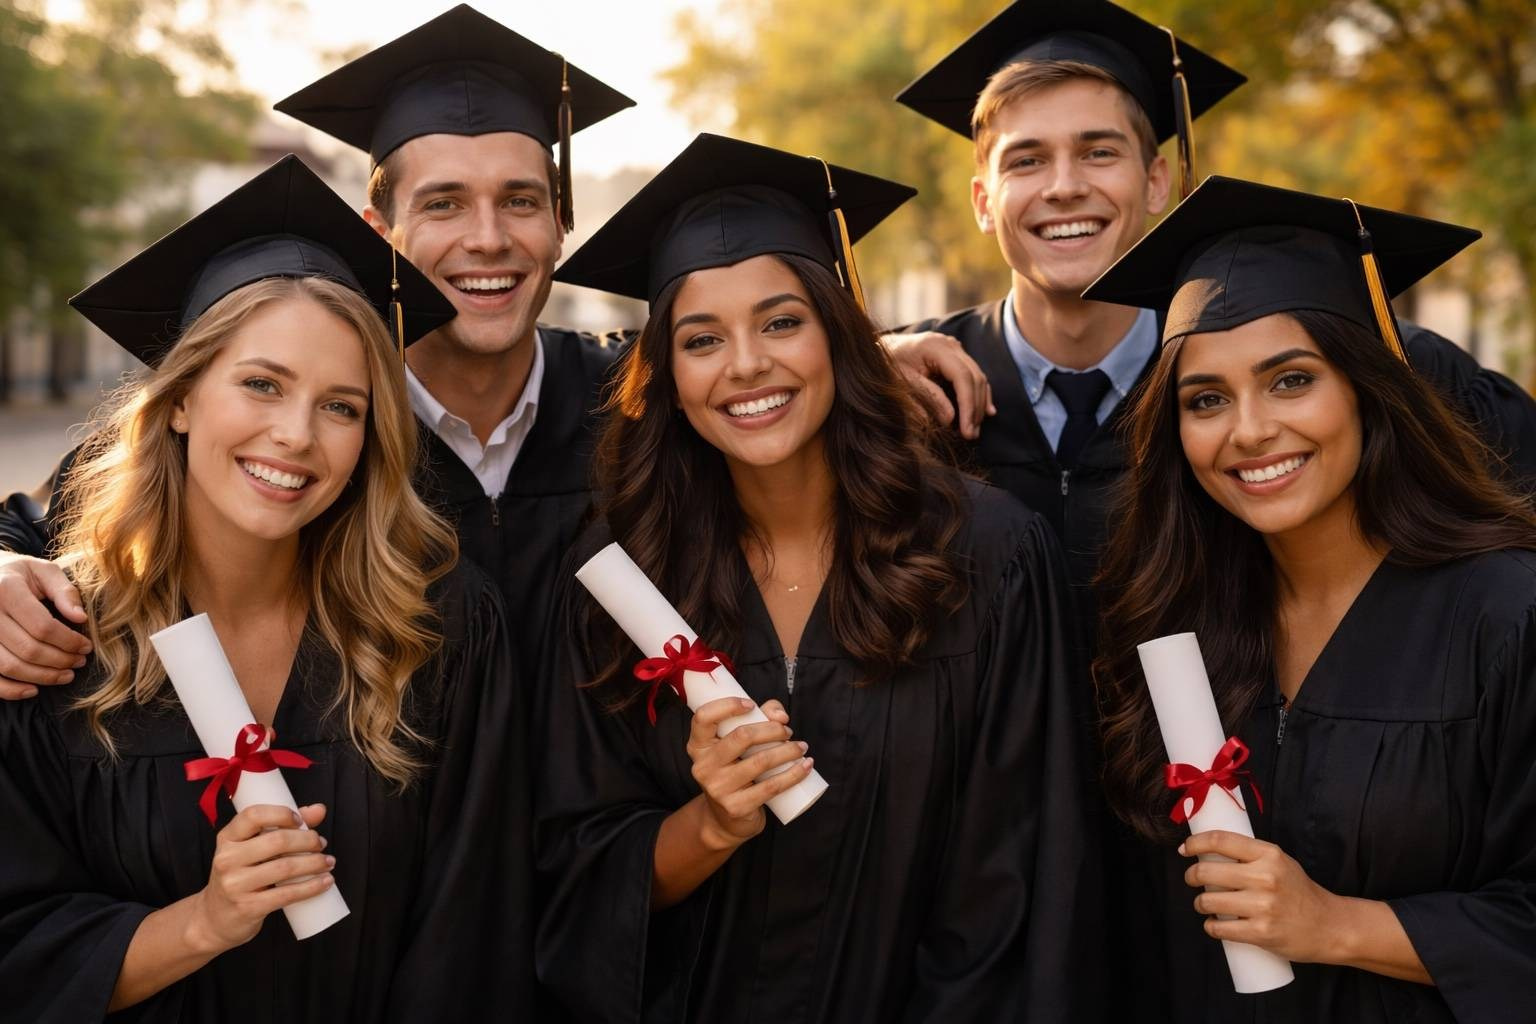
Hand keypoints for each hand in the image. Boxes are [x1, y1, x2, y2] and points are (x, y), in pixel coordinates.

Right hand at [0, 553, 89, 699]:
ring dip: (41, 677)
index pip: (42, 626)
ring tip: (65, 675)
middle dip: (60, 660)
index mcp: (6, 589)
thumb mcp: (43, 572)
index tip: (86, 647)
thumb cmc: (19, 574)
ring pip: (9, 666)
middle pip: (28, 649)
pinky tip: (33, 689)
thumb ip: (65, 591)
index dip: (69, 641)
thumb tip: (81, 618)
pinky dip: (11, 690)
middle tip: (79, 662)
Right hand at [186, 803, 334, 954]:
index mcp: (227, 838)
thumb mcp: (252, 849)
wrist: (216, 919)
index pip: (253, 815)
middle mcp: (227, 859)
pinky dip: (312, 887)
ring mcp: (235, 885)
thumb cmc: (241, 876)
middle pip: (277, 841)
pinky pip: (287, 894)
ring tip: (328, 862)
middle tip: (321, 844)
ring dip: (315, 863)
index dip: (281, 814)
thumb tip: (319, 810)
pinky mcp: (247, 907)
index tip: (301, 821)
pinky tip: (325, 882)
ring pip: (285, 867)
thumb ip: (283, 826)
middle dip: (308, 840)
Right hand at [686, 697, 812, 849]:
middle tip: (787, 732)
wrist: (726, 819)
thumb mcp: (737, 746)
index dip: (728, 705)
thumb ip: (759, 718)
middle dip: (772, 729)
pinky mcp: (736, 807)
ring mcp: (718, 788)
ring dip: (788, 750)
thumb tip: (781, 716)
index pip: (703, 718)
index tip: (751, 705)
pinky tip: (806, 766)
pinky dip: (793, 774)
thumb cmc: (736, 771)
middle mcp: (703, 766)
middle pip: (742, 736)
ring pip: (761, 761)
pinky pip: (771, 786)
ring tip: (801, 747)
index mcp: (698, 746)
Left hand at [880, 331, 995, 439]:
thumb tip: (950, 419)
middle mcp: (950, 344)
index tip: (967, 429)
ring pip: (978, 377)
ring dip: (979, 405)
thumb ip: (927, 397)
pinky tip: (986, 412)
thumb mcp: (903, 381)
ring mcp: (954, 348)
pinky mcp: (955, 355)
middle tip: (971, 435)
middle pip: (974, 378)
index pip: (962, 377)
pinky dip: (980, 394)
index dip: (968, 405)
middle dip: (975, 408)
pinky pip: (973, 375)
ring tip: (974, 429)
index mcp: (936, 347)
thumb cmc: (887, 363)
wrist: (881, 348)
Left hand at [1181, 830, 1348, 962]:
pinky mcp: (1261, 933)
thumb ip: (1249, 855)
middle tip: (1193, 881)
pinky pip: (1219, 928)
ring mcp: (1263, 906)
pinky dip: (1211, 927)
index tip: (1185, 849)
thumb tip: (1208, 851)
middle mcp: (1265, 877)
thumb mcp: (1280, 862)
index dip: (1195, 843)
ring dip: (1200, 904)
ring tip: (1205, 905)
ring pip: (1208, 901)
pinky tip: (1214, 924)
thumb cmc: (1299, 892)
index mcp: (1269, 854)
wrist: (1330, 926)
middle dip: (1191, 877)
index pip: (1220, 840)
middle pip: (1206, 872)